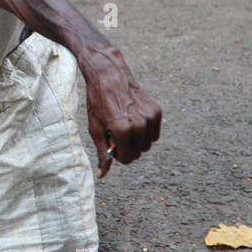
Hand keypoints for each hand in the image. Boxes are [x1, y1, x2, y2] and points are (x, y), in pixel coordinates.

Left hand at [78, 46, 161, 178]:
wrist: (109, 76)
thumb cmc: (98, 102)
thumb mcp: (95, 129)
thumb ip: (102, 153)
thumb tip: (102, 175)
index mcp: (122, 131)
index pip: (128, 159)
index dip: (118, 155)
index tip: (111, 143)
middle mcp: (139, 125)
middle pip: (138, 153)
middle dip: (127, 147)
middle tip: (115, 131)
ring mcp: (150, 118)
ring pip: (147, 145)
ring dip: (136, 140)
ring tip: (124, 124)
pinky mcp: (156, 112)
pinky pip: (154, 134)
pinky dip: (145, 131)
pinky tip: (134, 118)